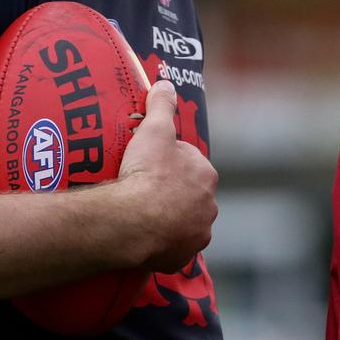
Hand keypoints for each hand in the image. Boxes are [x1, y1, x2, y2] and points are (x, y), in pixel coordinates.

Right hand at [118, 79, 217, 270]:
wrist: (131, 220)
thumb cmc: (146, 173)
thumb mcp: (153, 129)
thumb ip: (161, 105)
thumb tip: (165, 82)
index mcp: (206, 175)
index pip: (190, 163)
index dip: (169, 161)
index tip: (149, 164)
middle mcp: (209, 206)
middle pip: (188, 194)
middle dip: (171, 191)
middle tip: (142, 188)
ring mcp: (196, 234)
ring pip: (183, 222)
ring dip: (168, 218)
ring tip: (140, 213)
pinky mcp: (181, 257)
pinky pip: (172, 247)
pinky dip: (161, 242)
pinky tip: (143, 236)